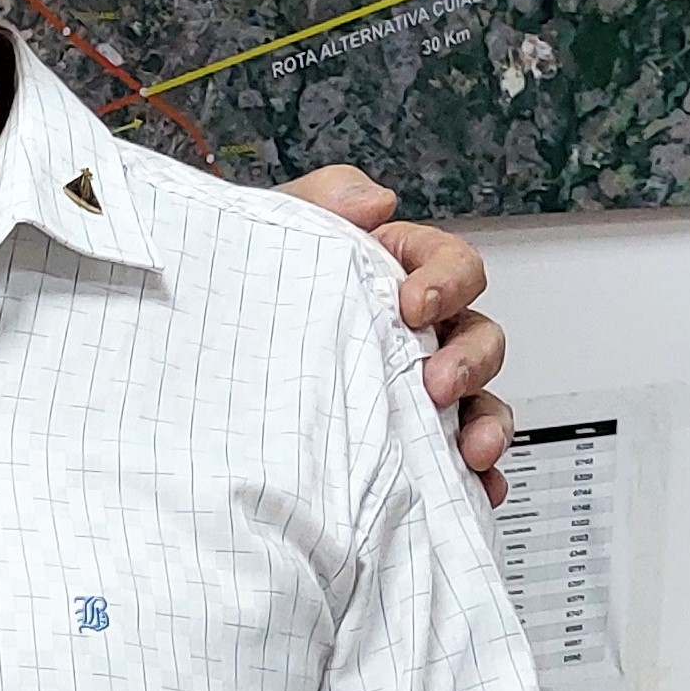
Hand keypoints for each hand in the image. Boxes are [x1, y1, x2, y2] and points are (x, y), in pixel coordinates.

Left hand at [279, 165, 513, 503]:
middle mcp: (419, 332)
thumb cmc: (253, 284)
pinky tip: (474, 490)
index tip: (414, 304)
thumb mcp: (281, 227)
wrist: (203, 352)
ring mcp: (416, 388)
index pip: (452, 267)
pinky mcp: (407, 439)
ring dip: (486, 423)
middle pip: (479, 337)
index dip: (447, 282)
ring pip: (480, 400)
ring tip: (469, 450)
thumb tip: (373, 203)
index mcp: (398, 274)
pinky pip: (454, 459)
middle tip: (435, 384)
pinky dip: (475, 475)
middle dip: (470, 361)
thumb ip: (326, 200)